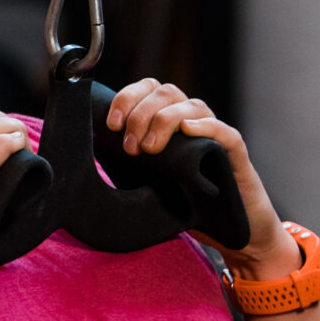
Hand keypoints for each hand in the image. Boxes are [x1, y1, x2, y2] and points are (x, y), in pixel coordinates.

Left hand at [104, 79, 300, 279]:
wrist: (225, 231)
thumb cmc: (180, 202)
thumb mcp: (142, 178)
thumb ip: (122, 159)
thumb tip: (84, 150)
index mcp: (166, 120)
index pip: (146, 89)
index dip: (127, 98)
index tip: (110, 124)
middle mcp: (190, 120)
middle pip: (165, 92)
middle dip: (141, 114)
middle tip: (130, 146)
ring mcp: (214, 135)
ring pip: (192, 105)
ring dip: (165, 121)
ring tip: (149, 149)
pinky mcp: (235, 155)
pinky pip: (225, 133)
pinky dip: (206, 127)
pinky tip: (188, 131)